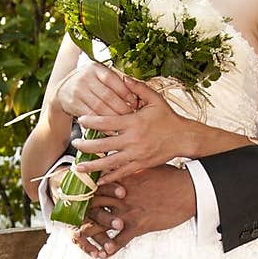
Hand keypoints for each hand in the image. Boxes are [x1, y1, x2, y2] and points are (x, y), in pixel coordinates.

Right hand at [57, 60, 139, 117]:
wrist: (62, 91)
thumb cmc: (89, 85)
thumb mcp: (99, 77)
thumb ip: (115, 82)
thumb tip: (137, 95)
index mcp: (95, 68)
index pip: (113, 80)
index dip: (126, 92)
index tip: (136, 103)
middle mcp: (85, 77)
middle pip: (108, 95)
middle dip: (122, 107)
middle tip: (133, 116)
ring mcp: (77, 90)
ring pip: (99, 107)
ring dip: (114, 118)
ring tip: (124, 124)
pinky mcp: (73, 104)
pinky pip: (91, 116)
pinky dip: (102, 125)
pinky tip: (112, 130)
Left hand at [72, 166, 195, 258]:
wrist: (187, 189)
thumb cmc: (170, 177)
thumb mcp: (146, 168)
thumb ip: (130, 169)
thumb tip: (123, 165)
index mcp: (120, 182)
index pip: (93, 188)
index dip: (81, 195)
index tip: (74, 201)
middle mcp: (119, 198)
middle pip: (91, 207)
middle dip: (79, 216)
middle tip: (71, 224)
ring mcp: (127, 213)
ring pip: (100, 226)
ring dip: (89, 236)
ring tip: (80, 242)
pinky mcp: (138, 226)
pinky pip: (120, 241)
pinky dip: (110, 250)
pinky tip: (102, 255)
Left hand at [77, 80, 195, 183]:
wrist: (183, 138)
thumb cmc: (168, 117)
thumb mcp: (155, 99)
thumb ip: (138, 88)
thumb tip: (123, 77)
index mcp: (134, 122)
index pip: (106, 122)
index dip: (90, 122)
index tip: (80, 120)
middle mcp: (133, 140)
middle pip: (103, 145)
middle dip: (86, 146)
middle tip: (74, 144)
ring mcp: (136, 155)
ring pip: (109, 163)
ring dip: (92, 165)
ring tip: (78, 167)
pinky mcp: (141, 165)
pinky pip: (122, 173)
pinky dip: (109, 177)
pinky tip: (98, 180)